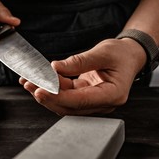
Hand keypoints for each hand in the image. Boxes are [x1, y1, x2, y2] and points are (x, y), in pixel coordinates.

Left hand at [19, 38, 145, 115]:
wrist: (129, 55)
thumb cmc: (121, 54)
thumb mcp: (103, 52)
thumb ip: (79, 61)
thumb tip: (55, 68)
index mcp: (112, 94)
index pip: (80, 101)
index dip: (58, 97)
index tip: (40, 90)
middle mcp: (104, 103)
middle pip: (70, 106)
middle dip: (48, 96)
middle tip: (30, 84)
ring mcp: (94, 101)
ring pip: (66, 103)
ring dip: (47, 93)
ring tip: (30, 81)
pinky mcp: (86, 96)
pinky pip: (67, 95)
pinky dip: (53, 88)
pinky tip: (41, 80)